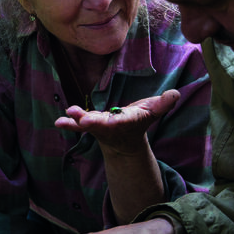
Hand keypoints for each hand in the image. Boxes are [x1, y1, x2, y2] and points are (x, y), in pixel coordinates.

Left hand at [55, 90, 179, 153]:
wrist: (124, 140)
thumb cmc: (139, 121)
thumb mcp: (152, 112)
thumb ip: (163, 104)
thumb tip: (175, 93)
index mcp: (128, 122)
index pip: (125, 121)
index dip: (120, 120)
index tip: (116, 120)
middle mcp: (111, 126)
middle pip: (102, 125)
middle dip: (94, 123)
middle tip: (84, 121)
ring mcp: (98, 127)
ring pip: (87, 124)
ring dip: (77, 120)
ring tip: (67, 115)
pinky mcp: (88, 125)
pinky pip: (77, 125)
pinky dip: (68, 123)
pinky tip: (58, 121)